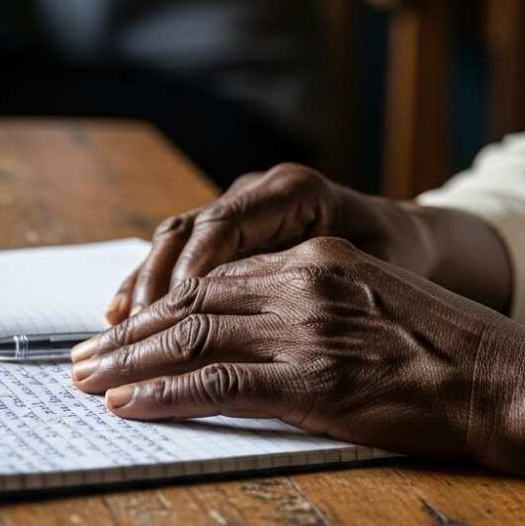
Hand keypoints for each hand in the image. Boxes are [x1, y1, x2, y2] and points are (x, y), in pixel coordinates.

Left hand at [72, 237, 524, 460]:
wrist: (497, 377)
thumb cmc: (443, 349)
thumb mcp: (375, 302)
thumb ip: (314, 304)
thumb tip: (253, 333)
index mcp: (318, 259)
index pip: (219, 280)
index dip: (163, 304)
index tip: (126, 325)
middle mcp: (303, 284)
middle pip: (193, 305)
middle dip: (130, 333)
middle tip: (82, 353)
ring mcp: (305, 332)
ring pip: (193, 341)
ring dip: (131, 362)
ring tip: (87, 379)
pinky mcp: (310, 382)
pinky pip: (219, 386)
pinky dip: (165, 395)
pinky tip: (129, 404)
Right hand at [106, 164, 379, 323]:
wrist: (407, 240)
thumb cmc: (397, 258)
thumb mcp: (372, 269)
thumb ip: (315, 281)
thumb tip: (255, 316)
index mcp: (296, 191)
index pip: (225, 225)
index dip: (189, 270)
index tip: (166, 317)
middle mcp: (260, 192)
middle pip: (189, 231)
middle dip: (153, 284)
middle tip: (125, 334)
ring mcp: (242, 209)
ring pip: (177, 241)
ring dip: (145, 286)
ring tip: (117, 330)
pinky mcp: (233, 234)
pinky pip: (184, 255)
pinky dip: (156, 286)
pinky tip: (127, 316)